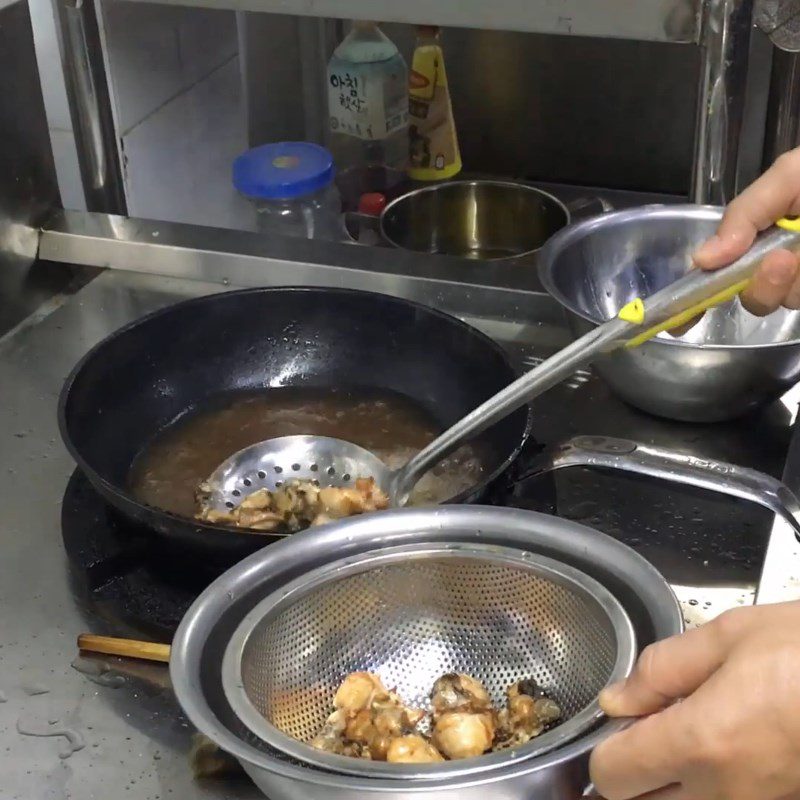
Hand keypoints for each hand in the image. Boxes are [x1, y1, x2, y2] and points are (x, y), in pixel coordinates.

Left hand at [590, 602, 799, 799]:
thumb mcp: (729, 637)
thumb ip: (661, 670)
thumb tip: (617, 698)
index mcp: (701, 743)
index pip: (612, 774)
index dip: (605, 745)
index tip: (620, 720)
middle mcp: (725, 793)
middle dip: (633, 770)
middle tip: (652, 727)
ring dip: (671, 781)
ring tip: (694, 732)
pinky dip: (709, 786)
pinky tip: (730, 744)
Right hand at [694, 148, 799, 314]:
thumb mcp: (790, 174)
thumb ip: (745, 213)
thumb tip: (703, 259)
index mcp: (765, 236)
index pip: (722, 273)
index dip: (698, 299)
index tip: (681, 321)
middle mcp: (784, 262)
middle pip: (756, 297)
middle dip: (764, 285)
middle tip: (784, 260)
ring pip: (789, 301)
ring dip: (798, 281)